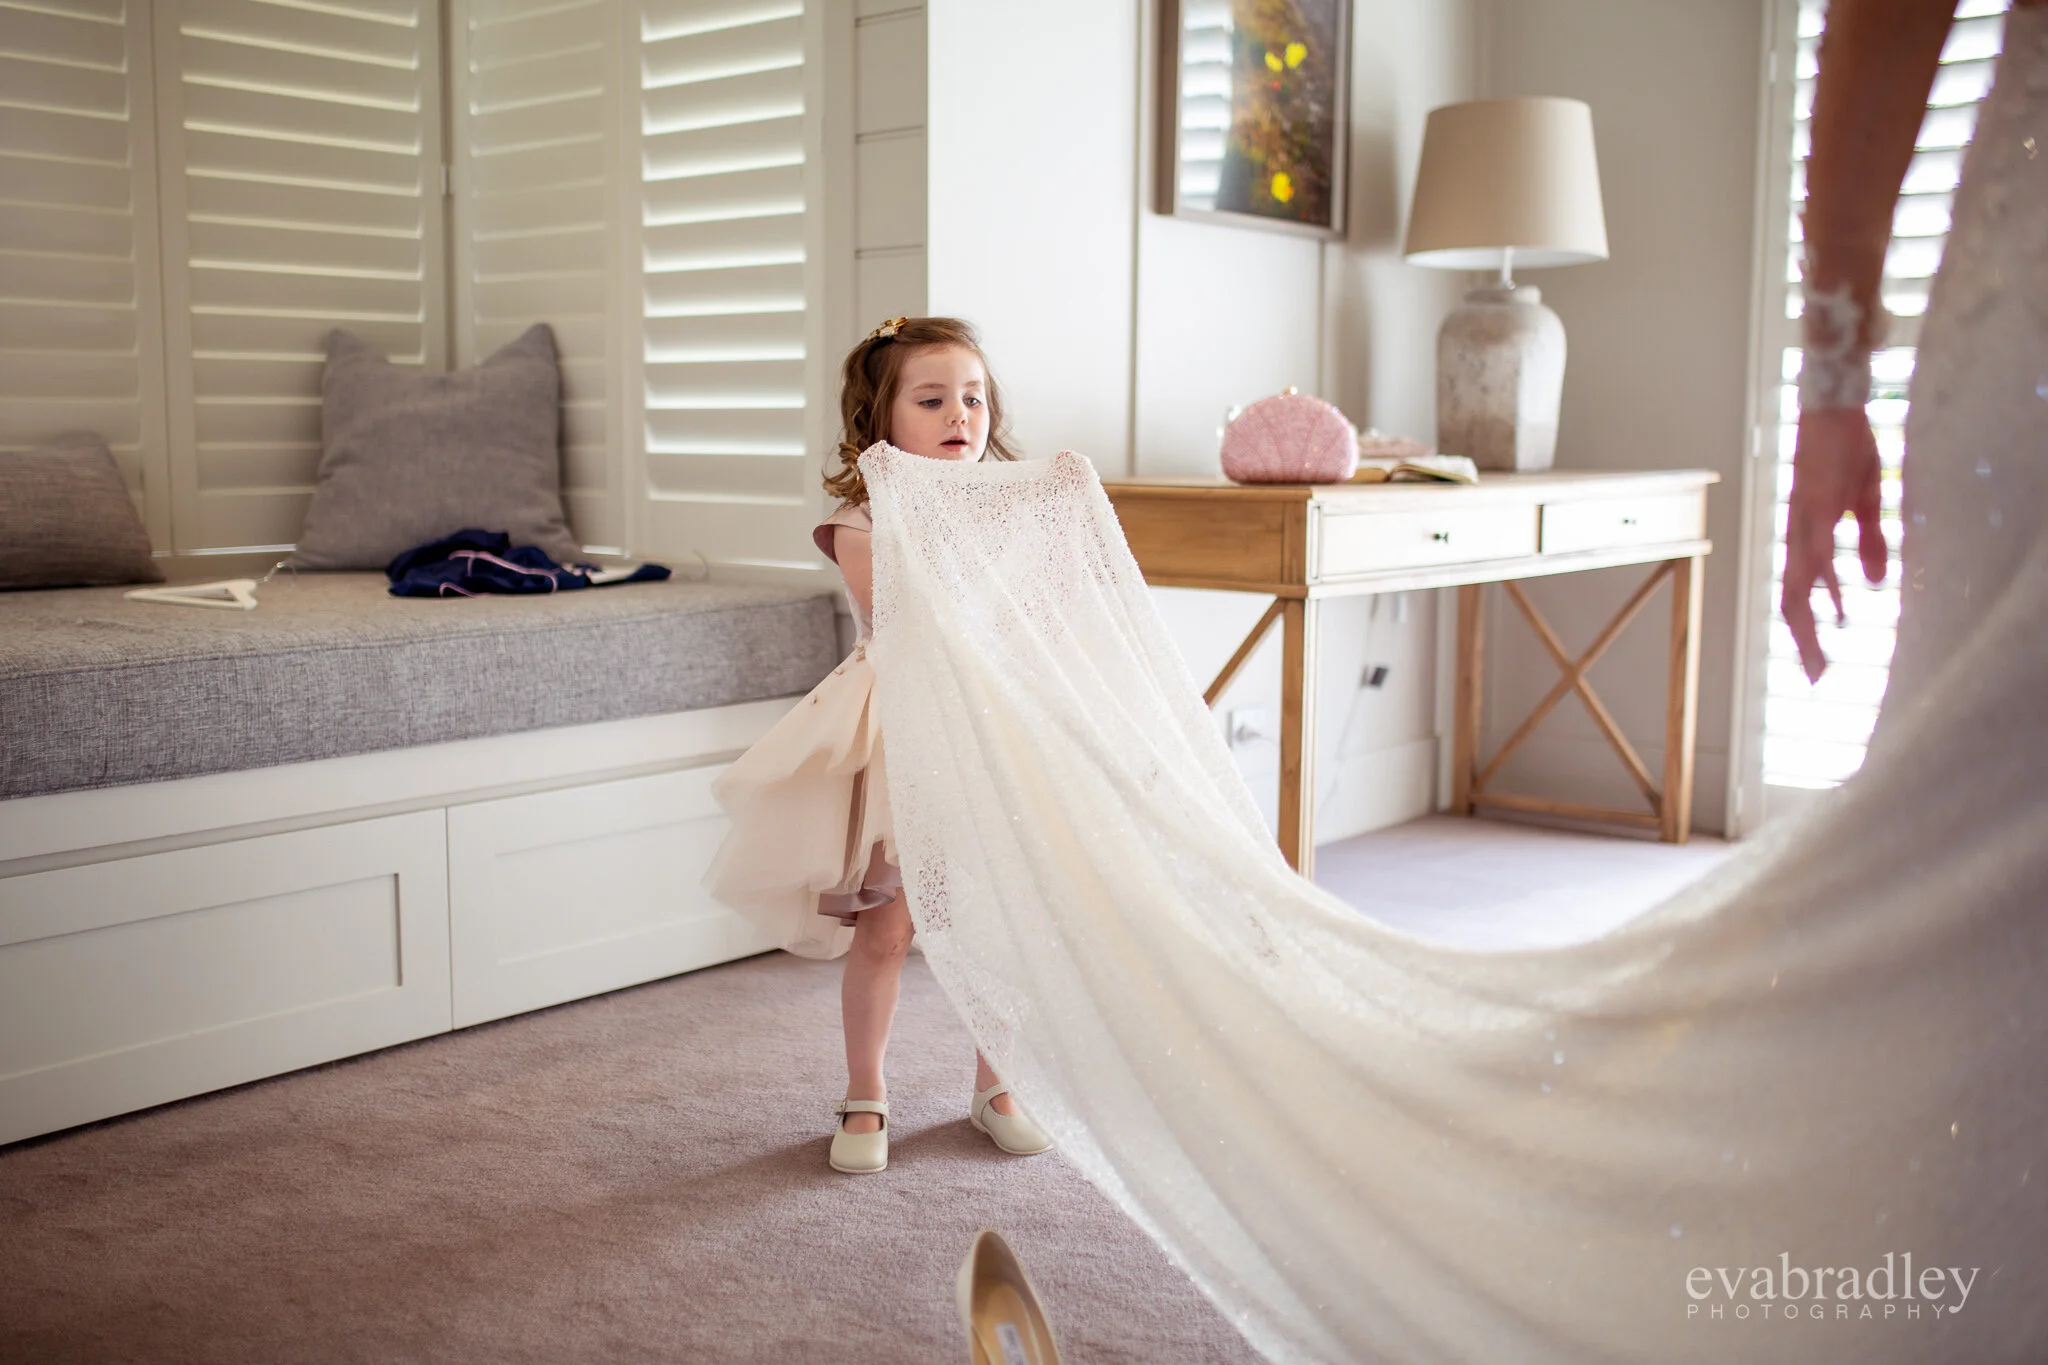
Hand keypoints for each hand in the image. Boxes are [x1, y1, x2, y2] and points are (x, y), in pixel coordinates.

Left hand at [1781, 407, 1887, 682]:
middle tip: (1816, 678)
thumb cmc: (1845, 451)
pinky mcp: (1814, 510)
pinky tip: (1835, 610)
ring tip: (1819, 661)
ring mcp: (1802, 525)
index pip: (1800, 595)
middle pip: (1793, 602)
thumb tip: (1872, 584)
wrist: (1832, 408)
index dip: (1806, 629)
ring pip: (1797, 589)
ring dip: (1808, 627)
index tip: (1817, 662)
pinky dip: (1824, 585)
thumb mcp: (1865, 502)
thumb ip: (1868, 543)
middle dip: (1804, 642)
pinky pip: (1815, 555)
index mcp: (1806, 540)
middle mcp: (1797, 538)